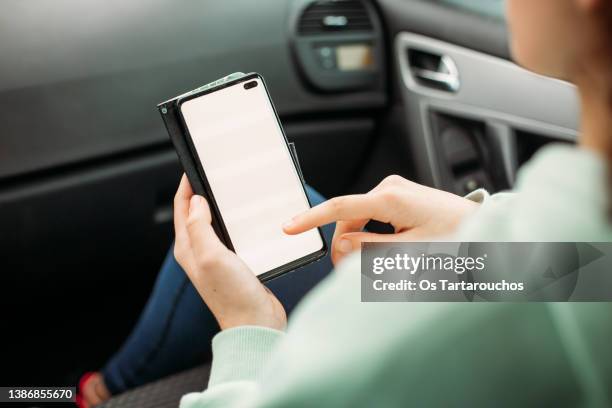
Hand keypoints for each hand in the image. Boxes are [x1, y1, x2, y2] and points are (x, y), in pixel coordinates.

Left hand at [173, 175, 285, 330]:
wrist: (256, 322)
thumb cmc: (232, 295)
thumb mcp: (211, 255)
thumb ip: (199, 226)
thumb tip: (194, 201)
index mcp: (188, 249)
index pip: (182, 208)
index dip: (186, 185)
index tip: (194, 166)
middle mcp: (200, 253)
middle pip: (196, 214)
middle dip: (202, 192)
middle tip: (215, 174)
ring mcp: (217, 258)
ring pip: (216, 224)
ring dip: (221, 207)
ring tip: (231, 190)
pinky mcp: (235, 264)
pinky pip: (232, 236)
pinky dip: (237, 222)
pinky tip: (249, 218)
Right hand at [283, 175, 478, 264]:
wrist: (483, 227)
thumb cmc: (456, 238)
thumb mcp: (412, 251)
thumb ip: (371, 249)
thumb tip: (339, 244)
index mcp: (391, 198)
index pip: (340, 208)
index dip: (311, 219)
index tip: (289, 227)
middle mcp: (390, 187)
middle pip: (348, 220)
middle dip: (348, 246)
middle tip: (357, 274)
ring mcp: (394, 189)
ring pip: (359, 220)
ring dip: (361, 243)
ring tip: (383, 264)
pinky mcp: (398, 195)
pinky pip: (372, 216)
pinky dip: (372, 235)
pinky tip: (387, 249)